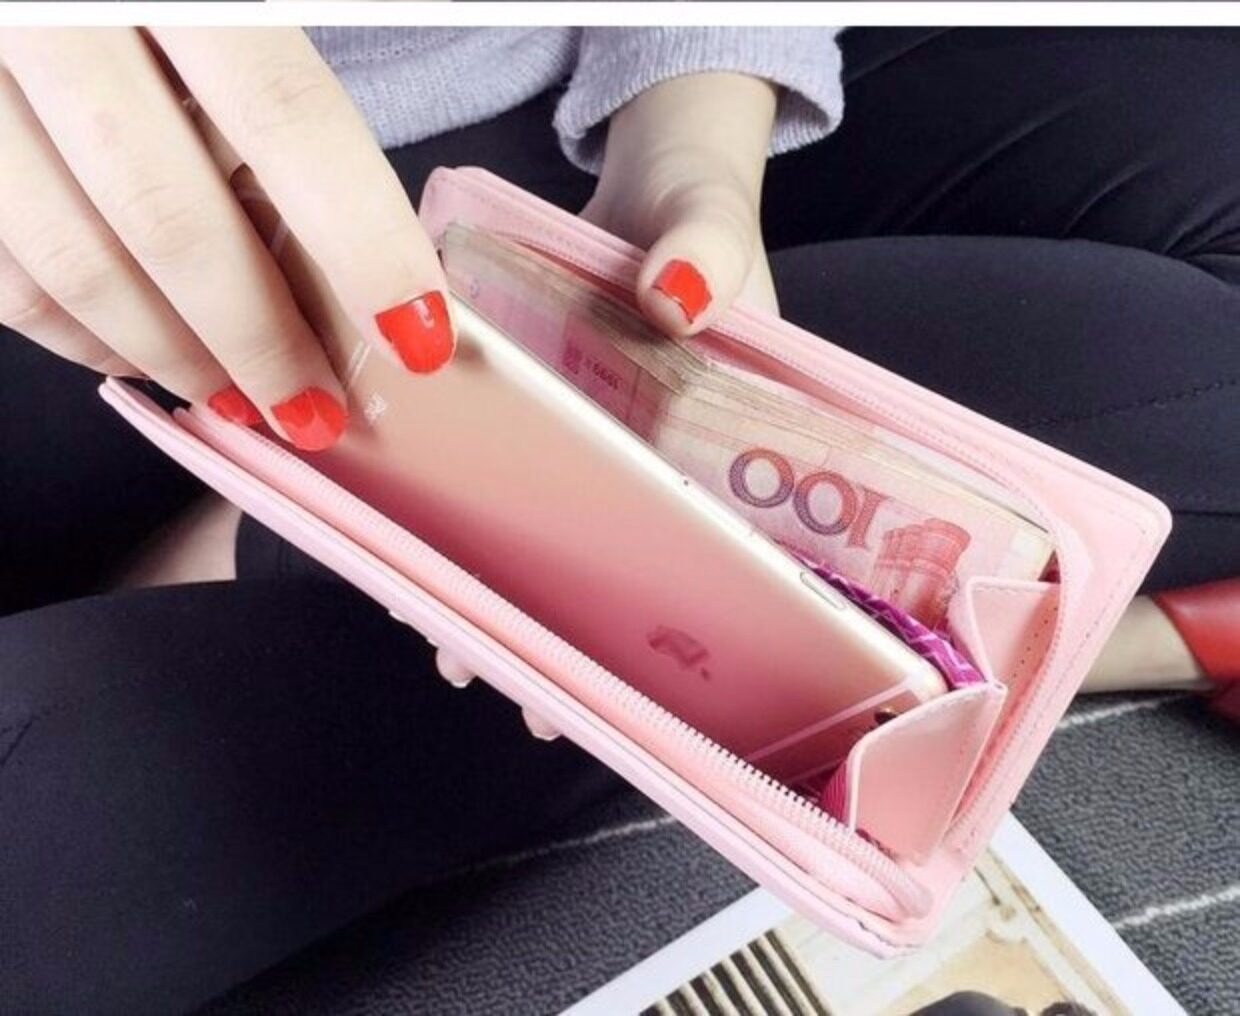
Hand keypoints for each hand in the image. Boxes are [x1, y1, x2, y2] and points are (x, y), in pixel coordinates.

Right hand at [0, 27, 452, 451]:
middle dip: (260, 338)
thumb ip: (279, 103)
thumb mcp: (229, 2)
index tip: (417, 336)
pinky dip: (83, 338)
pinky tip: (146, 358)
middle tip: (318, 410)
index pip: (285, 115)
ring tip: (242, 402)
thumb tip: (362, 265)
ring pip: (75, 262)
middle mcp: (58, 16)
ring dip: (176, 357)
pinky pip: (3, 278)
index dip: (360, 239)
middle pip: (171, 214)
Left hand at [438, 72, 784, 739]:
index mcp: (705, 450)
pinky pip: (489, 478)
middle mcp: (641, 466)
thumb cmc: (701, 219)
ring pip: (543, 542)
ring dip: (500, 593)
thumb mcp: (714, 229)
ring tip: (452, 643)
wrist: (646, 184)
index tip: (613, 690)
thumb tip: (678, 292)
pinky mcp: (523, 415)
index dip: (653, 631)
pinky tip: (411, 544)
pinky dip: (452, 513)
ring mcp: (580, 448)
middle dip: (564, 637)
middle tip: (519, 689)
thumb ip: (709, 253)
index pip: (690, 560)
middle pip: (609, 573)